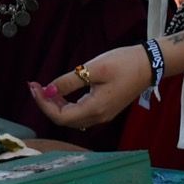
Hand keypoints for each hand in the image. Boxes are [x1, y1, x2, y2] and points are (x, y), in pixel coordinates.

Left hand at [29, 44, 152, 129]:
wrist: (149, 64)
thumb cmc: (123, 63)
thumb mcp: (92, 69)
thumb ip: (69, 81)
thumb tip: (48, 90)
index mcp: (95, 109)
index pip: (60, 117)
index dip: (43, 104)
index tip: (34, 87)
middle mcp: (98, 117)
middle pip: (64, 120)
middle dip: (46, 104)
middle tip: (35, 86)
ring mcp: (103, 115)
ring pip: (71, 118)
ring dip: (55, 105)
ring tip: (45, 87)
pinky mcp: (105, 109)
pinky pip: (80, 113)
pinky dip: (67, 104)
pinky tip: (61, 91)